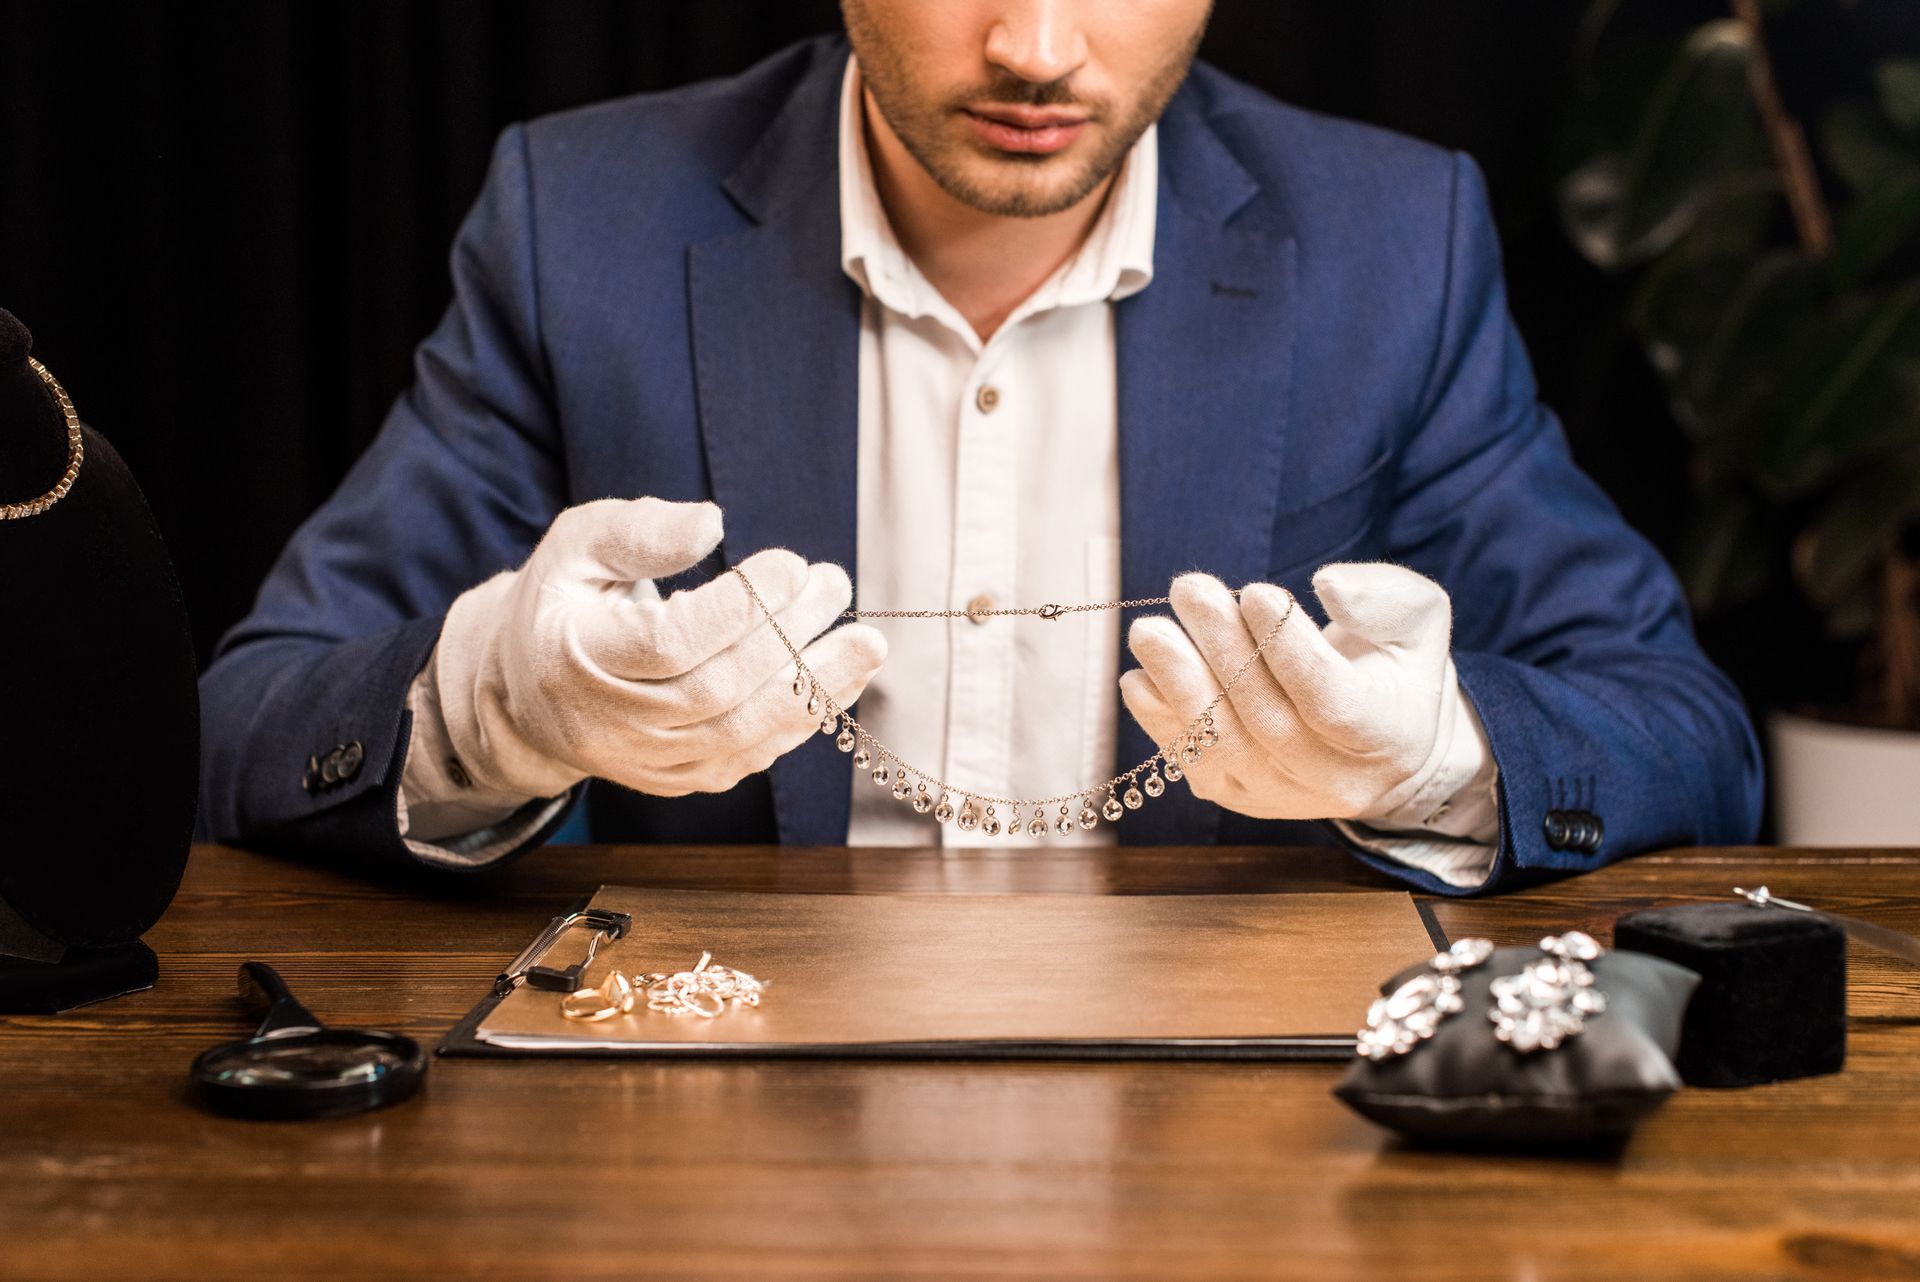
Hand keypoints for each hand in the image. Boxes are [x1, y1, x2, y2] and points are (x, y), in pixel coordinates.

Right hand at [433, 497, 885, 799]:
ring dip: (814, 688)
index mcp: (575, 657)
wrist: (531, 689)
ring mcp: (646, 761)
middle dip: (789, 637)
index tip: (792, 563)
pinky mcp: (679, 779)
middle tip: (835, 585)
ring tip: (865, 643)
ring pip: (742, 734)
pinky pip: (751, 756)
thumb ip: (640, 531)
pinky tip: (841, 680)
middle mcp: (608, 722)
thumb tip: (711, 523)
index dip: (740, 607)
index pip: (670, 643)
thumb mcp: (579, 545)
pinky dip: (802, 721)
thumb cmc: (566, 600)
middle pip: (716, 690)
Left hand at [1118, 563, 1485, 826]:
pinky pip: (1193, 762)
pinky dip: (1159, 720)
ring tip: (1151, 632)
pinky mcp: (1237, 796)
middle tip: (1190, 589)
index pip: (1332, 701)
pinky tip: (1139, 677)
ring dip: (1179, 685)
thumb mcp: (1416, 620)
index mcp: (1388, 736)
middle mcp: (1333, 778)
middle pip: (1268, 722)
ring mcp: (1280, 796)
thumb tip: (1327, 584)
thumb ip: (1383, 598)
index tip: (1255, 593)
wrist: (1378, 743)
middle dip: (1223, 650)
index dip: (1290, 650)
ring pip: (1223, 748)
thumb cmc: (1393, 665)